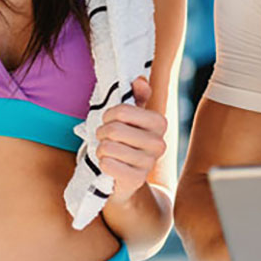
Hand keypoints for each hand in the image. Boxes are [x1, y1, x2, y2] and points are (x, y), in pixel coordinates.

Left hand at [96, 76, 166, 200]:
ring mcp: (149, 164)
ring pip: (108, 147)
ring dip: (101, 149)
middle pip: (114, 130)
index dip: (108, 115)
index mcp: (159, 123)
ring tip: (107, 152)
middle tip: (105, 138)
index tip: (109, 121)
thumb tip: (139, 80)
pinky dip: (102, 163)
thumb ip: (136, 97)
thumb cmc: (124, 141)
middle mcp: (159, 143)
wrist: (123, 177)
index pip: (122, 111)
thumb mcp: (130, 118)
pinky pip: (107, 165)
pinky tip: (109, 166)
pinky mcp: (136, 180)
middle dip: (102, 133)